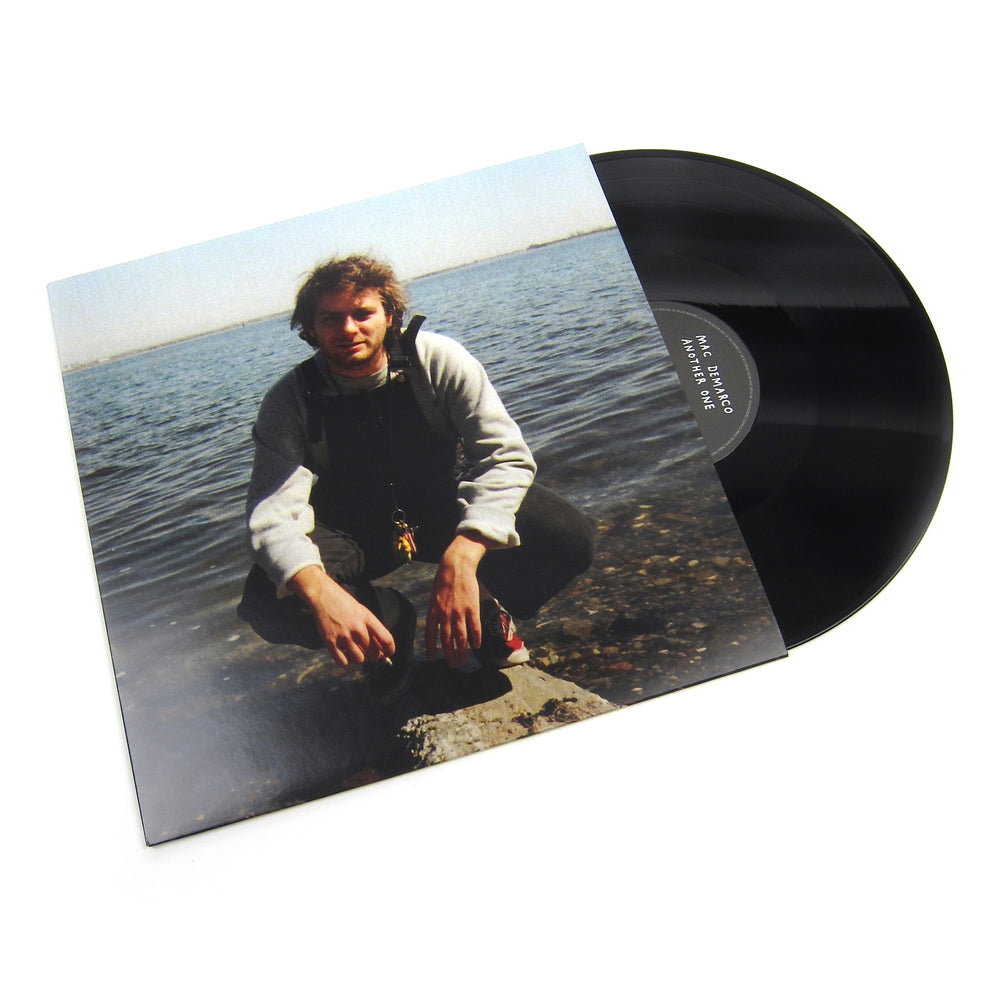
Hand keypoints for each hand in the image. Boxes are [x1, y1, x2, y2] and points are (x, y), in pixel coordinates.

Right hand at [289, 566, 394, 667]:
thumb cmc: (345, 605)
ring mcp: (343, 635)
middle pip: (374, 653)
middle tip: (370, 654)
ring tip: (355, 651)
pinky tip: (344, 654)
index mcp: (367, 618)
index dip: (390, 650)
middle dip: (374, 656)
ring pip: (359, 659)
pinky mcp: (330, 641)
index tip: (387, 654)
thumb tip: (381, 651)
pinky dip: (344, 662)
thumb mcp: (362, 612)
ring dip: (359, 658)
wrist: (323, 595)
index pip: (386, 640)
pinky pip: (342, 662)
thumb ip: (372, 629)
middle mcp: (357, 628)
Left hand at [424, 533, 491, 667]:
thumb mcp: (434, 597)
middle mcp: (444, 615)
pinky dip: (475, 638)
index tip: (432, 659)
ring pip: (461, 637)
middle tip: (452, 665)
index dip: (431, 648)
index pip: (430, 634)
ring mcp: (459, 612)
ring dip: (462, 651)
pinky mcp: (472, 608)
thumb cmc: (444, 581)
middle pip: (447, 640)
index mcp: (433, 611)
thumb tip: (436, 626)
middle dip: (449, 655)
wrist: (456, 566)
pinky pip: (474, 627)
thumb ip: (435, 612)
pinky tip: (476, 646)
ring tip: (464, 661)